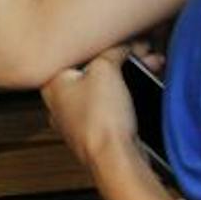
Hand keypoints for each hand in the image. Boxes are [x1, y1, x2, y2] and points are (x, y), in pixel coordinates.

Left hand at [42, 46, 148, 177]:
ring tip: (148, 68)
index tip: (120, 40)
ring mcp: (77, 120)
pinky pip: (111, 106)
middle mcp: (59, 103)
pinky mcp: (95, 133)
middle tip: (139, 53)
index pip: (74, 52)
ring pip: (103, 87)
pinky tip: (142, 90)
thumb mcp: (106, 68)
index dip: (101, 43)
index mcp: (52, 83)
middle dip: (120, 59)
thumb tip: (120, 45)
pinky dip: (126, 96)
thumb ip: (111, 50)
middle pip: (91, 69)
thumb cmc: (101, 119)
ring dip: (127, 76)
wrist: (115, 160)